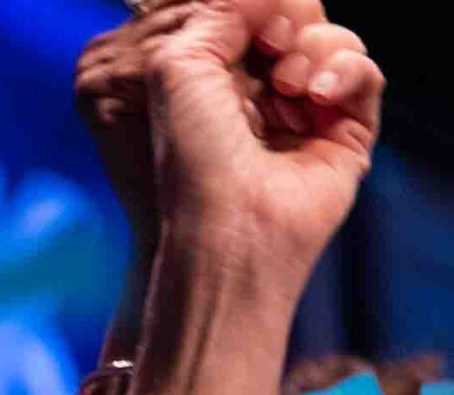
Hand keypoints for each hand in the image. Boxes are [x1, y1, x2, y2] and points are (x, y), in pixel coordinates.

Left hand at [139, 0, 381, 285]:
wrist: (233, 223)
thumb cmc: (194, 155)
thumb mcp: (178, 66)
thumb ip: (216, 13)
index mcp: (216, 81)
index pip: (253, 19)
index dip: (255, 10)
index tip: (250, 25)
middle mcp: (262, 95)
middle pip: (297, 23)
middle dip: (287, 22)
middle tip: (271, 47)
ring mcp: (306, 112)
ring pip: (333, 42)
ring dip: (313, 49)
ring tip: (288, 86)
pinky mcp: (347, 129)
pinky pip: (365, 72)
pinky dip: (346, 71)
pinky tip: (320, 95)